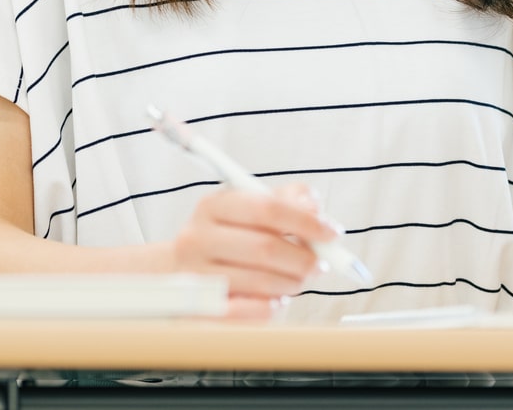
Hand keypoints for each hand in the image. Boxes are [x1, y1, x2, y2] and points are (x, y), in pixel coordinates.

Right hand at [169, 184, 338, 319]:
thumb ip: (288, 199)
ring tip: (297, 281)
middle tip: (319, 265)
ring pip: (258, 283)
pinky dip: (269, 308)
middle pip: (264, 247)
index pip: (266, 208)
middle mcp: (196, 238)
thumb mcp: (252, 208)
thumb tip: (315, 207)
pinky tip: (276, 300)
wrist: (180, 272)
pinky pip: (244, 314)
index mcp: (213, 205)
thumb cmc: (229, 238)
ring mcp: (193, 275)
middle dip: (302, 259)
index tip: (332, 233)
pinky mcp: (196, 309)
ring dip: (290, 284)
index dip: (305, 221)